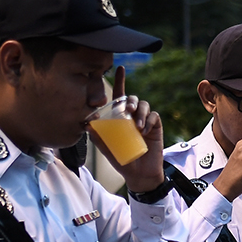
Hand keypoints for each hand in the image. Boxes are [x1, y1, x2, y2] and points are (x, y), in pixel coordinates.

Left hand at [89, 66, 166, 192]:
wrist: (139, 174)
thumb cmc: (122, 160)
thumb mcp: (106, 148)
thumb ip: (97, 137)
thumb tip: (86, 124)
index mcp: (120, 118)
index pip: (120, 95)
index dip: (120, 81)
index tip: (119, 68)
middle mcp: (133, 117)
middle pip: (133, 99)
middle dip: (130, 101)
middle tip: (127, 110)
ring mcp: (145, 121)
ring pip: (145, 105)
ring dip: (140, 112)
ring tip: (137, 125)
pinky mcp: (156, 127)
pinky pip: (154, 116)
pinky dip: (148, 121)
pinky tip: (143, 130)